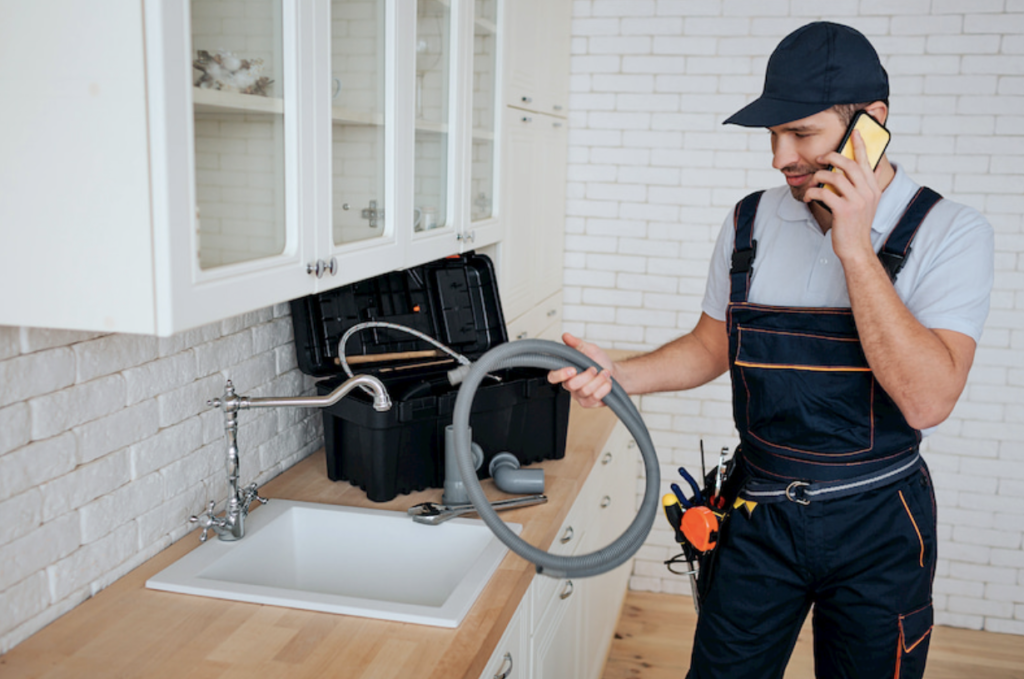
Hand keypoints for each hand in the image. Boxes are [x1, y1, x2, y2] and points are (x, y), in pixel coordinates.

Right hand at [546, 333, 614, 407]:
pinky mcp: (589, 403)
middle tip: (594, 368)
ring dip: (598, 380)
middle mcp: (570, 385)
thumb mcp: (589, 349)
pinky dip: (604, 388)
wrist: (615, 373)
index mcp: (566, 372)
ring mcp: (579, 396)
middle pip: (571, 385)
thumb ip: (576, 343)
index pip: (553, 377)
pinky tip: (607, 382)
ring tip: (604, 373)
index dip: (560, 375)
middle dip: (587, 375)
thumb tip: (566, 336)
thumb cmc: (599, 361)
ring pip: (585, 391)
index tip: (573, 369)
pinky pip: (594, 398)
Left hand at [804, 129, 881, 263]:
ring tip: (813, 181)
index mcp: (873, 189)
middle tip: (821, 157)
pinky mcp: (844, 210)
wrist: (856, 248)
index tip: (854, 132)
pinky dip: (812, 192)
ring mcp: (857, 201)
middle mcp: (868, 192)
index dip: (860, 145)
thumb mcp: (868, 204)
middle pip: (850, 165)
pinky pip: (824, 193)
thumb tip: (870, 169)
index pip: (867, 162)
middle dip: (833, 156)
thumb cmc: (856, 226)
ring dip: (819, 176)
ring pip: (835, 177)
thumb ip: (867, 186)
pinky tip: (808, 196)